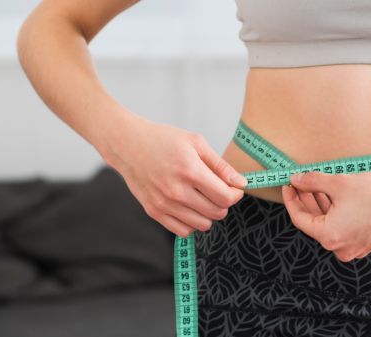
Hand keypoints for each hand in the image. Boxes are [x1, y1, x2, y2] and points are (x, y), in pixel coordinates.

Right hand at [103, 117, 247, 237]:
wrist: (128, 145)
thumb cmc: (163, 140)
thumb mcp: (195, 142)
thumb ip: (220, 165)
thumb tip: (242, 184)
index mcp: (190, 171)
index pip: (225, 197)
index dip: (235, 194)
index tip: (234, 188)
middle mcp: (177, 191)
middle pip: (216, 213)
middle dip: (223, 203)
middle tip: (216, 190)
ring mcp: (164, 204)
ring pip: (202, 225)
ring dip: (208, 214)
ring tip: (201, 197)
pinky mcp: (154, 212)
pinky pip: (183, 231)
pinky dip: (191, 222)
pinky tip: (188, 206)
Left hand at [280, 170, 370, 261]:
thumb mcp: (338, 182)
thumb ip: (312, 181)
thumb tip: (296, 180)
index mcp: (330, 236)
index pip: (300, 219)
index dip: (291, 200)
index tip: (288, 185)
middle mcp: (340, 248)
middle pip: (314, 222)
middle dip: (306, 200)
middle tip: (300, 181)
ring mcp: (353, 248)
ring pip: (328, 223)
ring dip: (321, 204)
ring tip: (317, 183)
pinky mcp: (364, 242)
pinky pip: (341, 226)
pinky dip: (335, 211)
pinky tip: (333, 193)